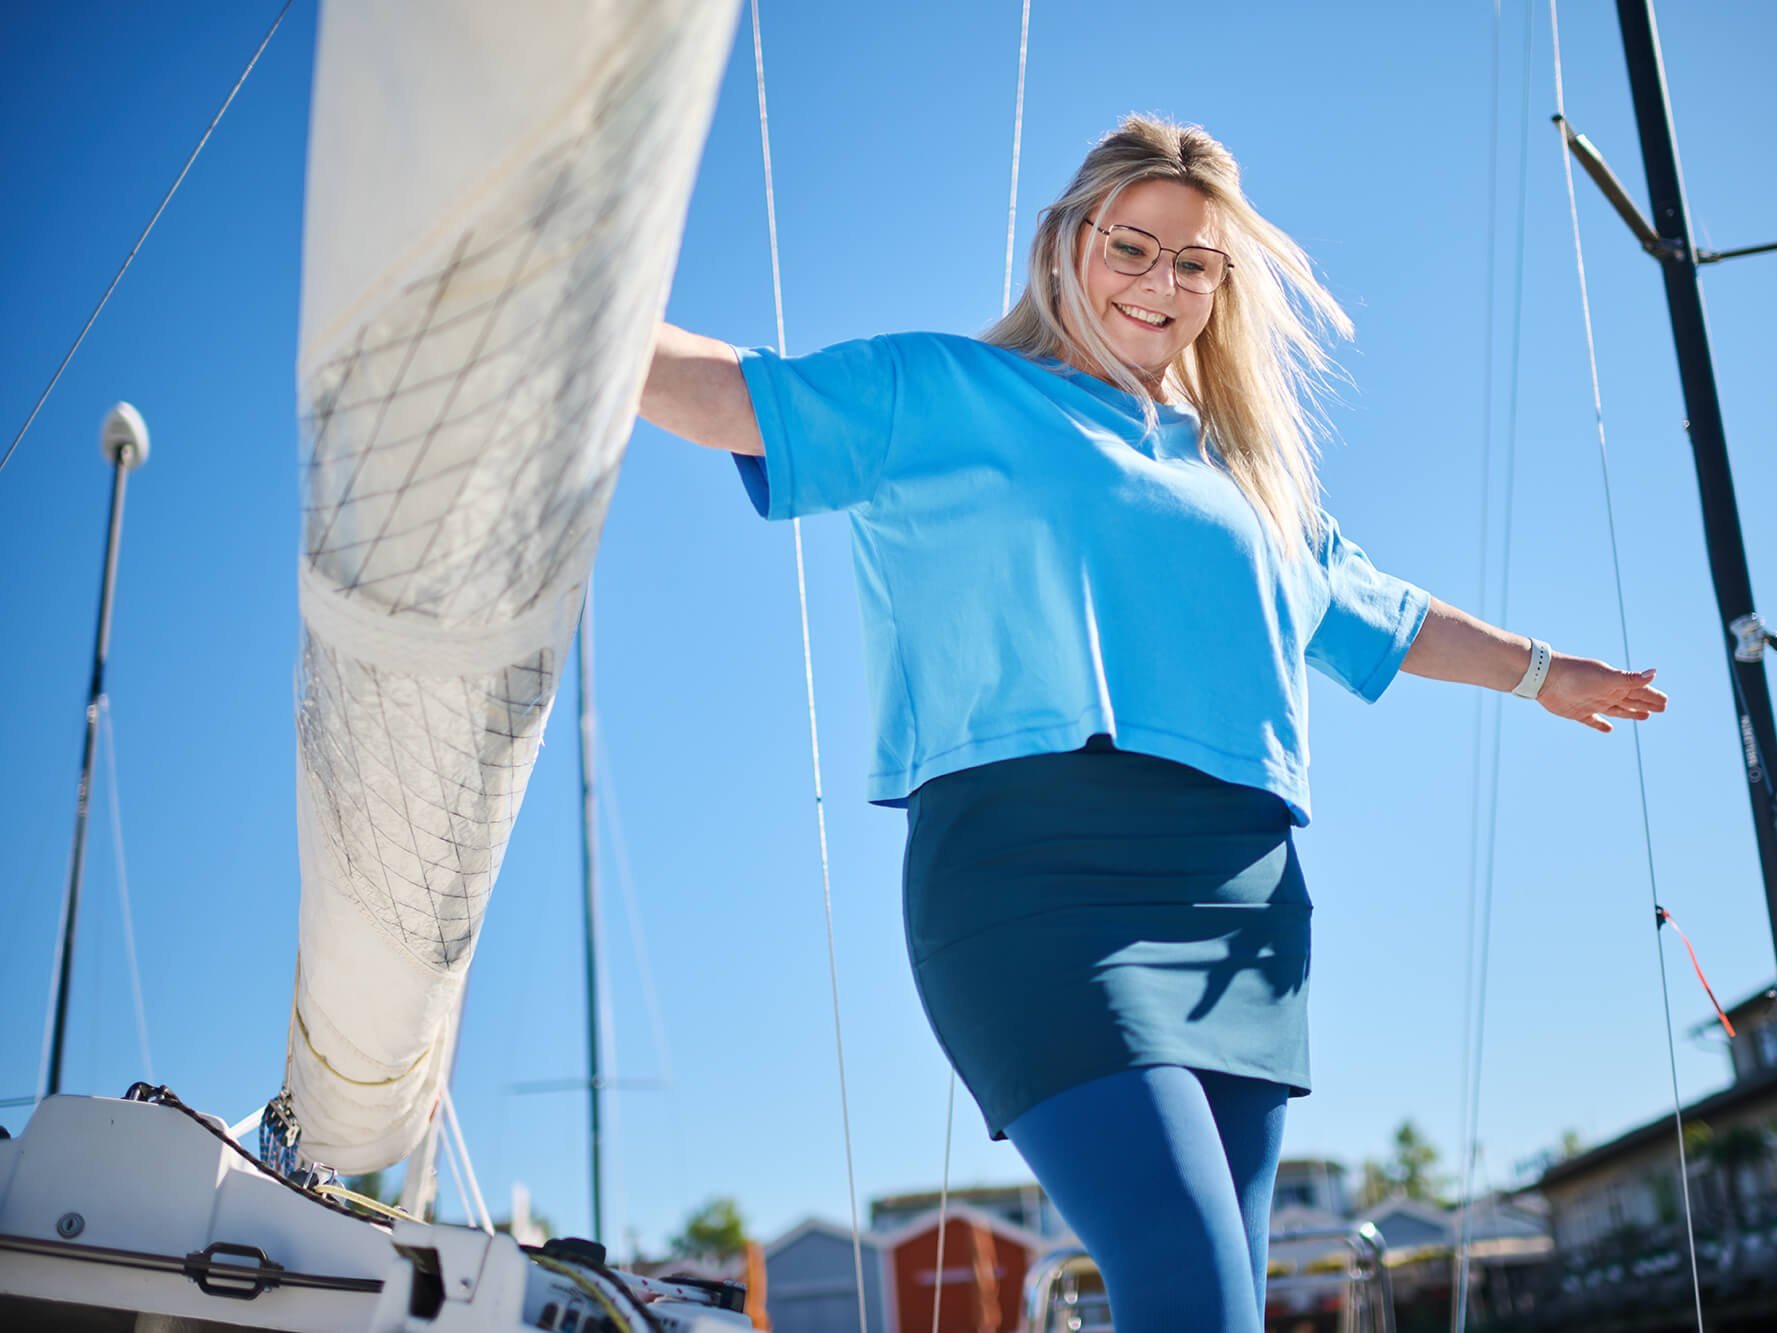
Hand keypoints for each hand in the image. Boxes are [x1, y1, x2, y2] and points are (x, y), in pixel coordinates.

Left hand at [1537, 654, 1668, 732]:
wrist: (1546, 677)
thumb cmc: (1577, 674)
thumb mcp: (1607, 677)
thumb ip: (1629, 678)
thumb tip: (1654, 673)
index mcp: (1616, 684)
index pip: (1640, 691)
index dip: (1652, 696)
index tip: (1666, 701)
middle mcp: (1606, 693)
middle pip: (1632, 700)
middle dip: (1647, 704)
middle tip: (1662, 708)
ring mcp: (1592, 702)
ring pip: (1617, 710)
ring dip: (1631, 713)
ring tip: (1645, 716)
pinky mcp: (1578, 712)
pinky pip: (1593, 720)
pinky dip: (1601, 724)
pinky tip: (1608, 729)